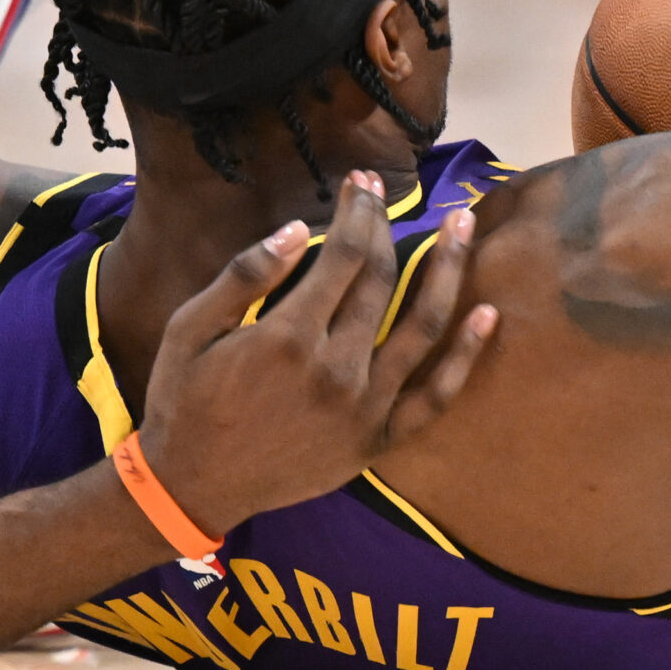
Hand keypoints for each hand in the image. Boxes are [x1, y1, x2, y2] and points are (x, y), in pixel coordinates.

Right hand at [138, 173, 496, 536]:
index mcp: (287, 337)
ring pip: (423, 327)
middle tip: (390, 191)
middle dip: (388, 225)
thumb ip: (245, 276)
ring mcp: (363, 409)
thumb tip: (298, 229)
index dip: (358, 210)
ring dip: (448, 270)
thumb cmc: (183, 401)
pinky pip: (434, 398)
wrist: (193, 487)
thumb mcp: (189, 329)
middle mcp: (336, 369)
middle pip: (381, 279)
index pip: (343, 255)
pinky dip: (465, 357)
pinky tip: (487, 314)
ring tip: (465, 225)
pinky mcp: (376, 442)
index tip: (361, 182)